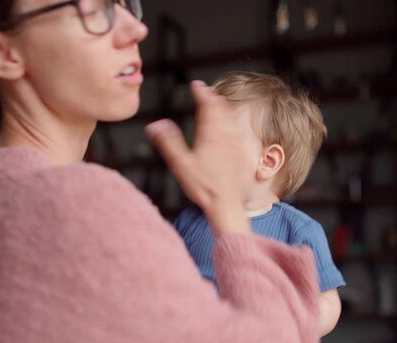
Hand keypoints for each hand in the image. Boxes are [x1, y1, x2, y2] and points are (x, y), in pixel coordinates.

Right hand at [145, 80, 250, 233]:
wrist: (227, 203)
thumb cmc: (203, 186)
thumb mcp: (180, 164)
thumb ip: (168, 142)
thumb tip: (154, 125)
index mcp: (211, 133)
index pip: (207, 105)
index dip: (202, 92)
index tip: (197, 84)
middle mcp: (226, 134)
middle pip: (221, 108)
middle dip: (213, 97)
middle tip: (207, 91)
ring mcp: (236, 143)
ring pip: (231, 118)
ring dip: (224, 107)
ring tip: (218, 103)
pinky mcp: (242, 153)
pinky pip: (238, 131)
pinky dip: (232, 122)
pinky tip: (229, 127)